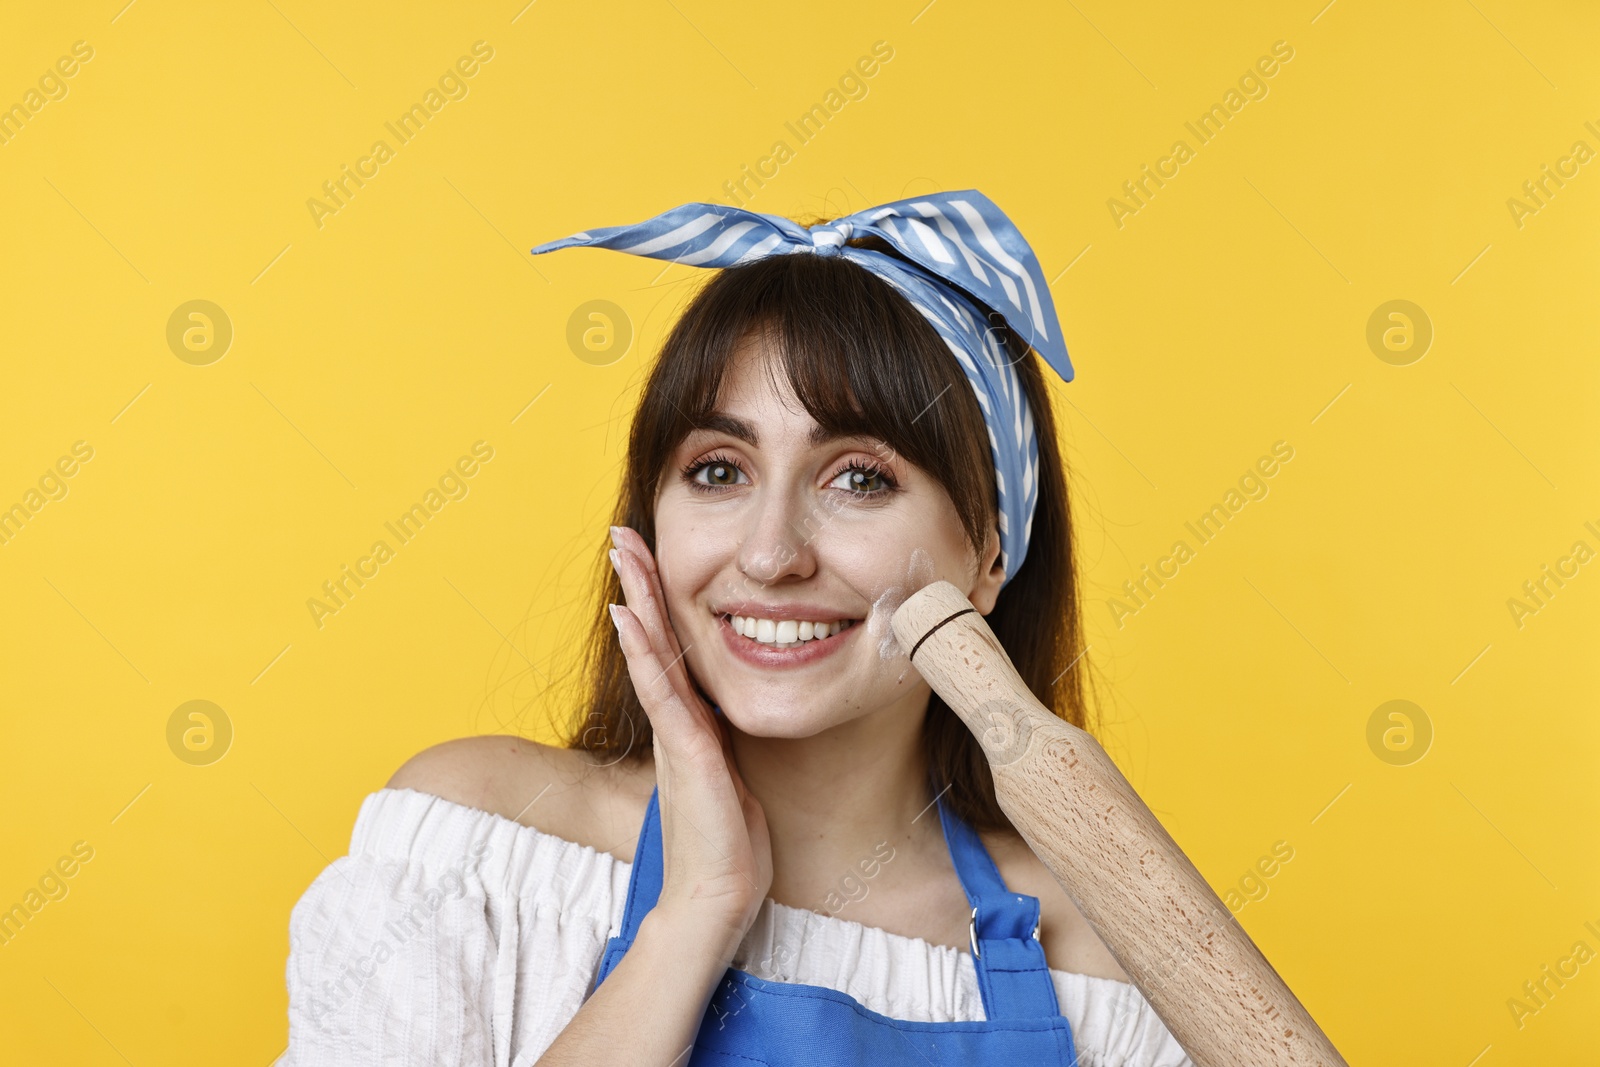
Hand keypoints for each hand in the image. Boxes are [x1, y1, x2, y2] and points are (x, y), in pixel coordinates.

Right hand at [608, 525, 772, 953]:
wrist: (718, 898)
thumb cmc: (729, 845)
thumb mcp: (733, 778)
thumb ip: (725, 745)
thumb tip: (732, 722)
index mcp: (690, 722)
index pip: (671, 648)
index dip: (659, 601)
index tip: (647, 557)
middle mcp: (676, 720)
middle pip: (653, 637)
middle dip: (640, 582)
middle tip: (622, 532)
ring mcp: (677, 733)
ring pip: (652, 652)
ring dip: (637, 598)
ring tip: (623, 553)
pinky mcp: (686, 751)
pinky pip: (662, 691)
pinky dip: (644, 651)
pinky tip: (629, 616)